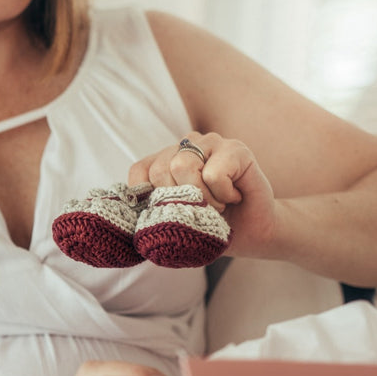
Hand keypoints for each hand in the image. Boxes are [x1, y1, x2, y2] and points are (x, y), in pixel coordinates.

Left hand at [129, 133, 276, 256]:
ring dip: (202, 198)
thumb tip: (124, 219)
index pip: (140, 171)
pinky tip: (233, 195)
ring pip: (183, 166)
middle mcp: (185, 146)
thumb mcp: (171, 221)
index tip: (175, 211)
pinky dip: (222, 195)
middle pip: (160, 169)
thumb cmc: (209, 225)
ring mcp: (210, 142)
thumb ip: (148, 212)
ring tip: (218, 202)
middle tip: (203, 207)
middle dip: (180, 200)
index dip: (153, 199)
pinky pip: (213, 173)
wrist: (252, 233)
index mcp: (164, 160)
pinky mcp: (236, 148)